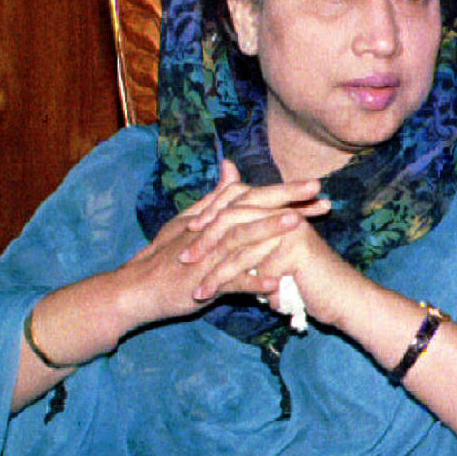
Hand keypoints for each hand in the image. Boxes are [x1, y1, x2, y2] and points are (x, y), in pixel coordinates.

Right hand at [111, 159, 327, 328]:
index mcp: (211, 217)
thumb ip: (215, 197)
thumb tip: (232, 166)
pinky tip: (276, 281)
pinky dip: (252, 281)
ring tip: (300, 224)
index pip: (251, 197)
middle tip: (320, 195)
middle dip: (285, 200)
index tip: (315, 187)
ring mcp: (205, 256)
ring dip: (269, 231)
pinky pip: (229, 283)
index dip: (282, 191)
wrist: (136, 289)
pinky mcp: (200, 283)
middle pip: (249, 209)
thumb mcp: (188, 221)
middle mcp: (209, 231)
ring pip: (239, 240)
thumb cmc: (166, 256)